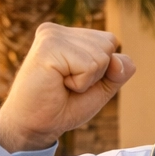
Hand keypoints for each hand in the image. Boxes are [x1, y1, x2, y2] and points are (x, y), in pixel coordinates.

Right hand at [0, 24, 136, 152]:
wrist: (35, 125)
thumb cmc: (64, 106)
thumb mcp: (101, 87)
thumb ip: (119, 71)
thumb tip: (118, 60)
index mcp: (67, 35)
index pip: (110, 41)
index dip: (104, 69)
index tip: (75, 79)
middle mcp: (57, 30)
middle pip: (109, 45)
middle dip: (97, 73)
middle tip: (67, 84)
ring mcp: (51, 36)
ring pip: (101, 56)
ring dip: (87, 80)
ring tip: (61, 84)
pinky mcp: (48, 47)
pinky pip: (89, 66)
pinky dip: (80, 84)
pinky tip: (57, 84)